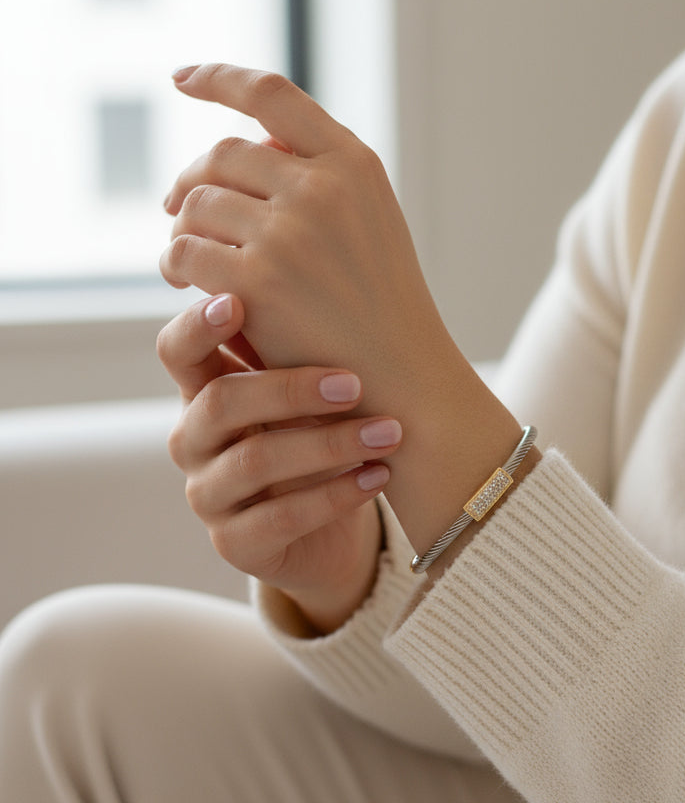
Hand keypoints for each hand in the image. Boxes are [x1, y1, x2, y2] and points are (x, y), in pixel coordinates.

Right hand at [156, 293, 402, 632]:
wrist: (327, 529)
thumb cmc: (315, 438)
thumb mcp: (303, 389)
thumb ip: (292, 342)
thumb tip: (321, 257)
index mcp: (203, 391)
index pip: (177, 350)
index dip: (200, 325)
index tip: (241, 301)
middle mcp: (193, 441)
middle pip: (221, 402)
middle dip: (290, 387)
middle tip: (355, 382)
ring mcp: (209, 495)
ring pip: (255, 462)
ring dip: (328, 443)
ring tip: (388, 433)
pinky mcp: (235, 545)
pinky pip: (281, 518)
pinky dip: (336, 494)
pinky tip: (379, 476)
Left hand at [160, 63, 525, 565]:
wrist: (404, 382)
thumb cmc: (382, 310)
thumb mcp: (369, 225)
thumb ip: (319, 179)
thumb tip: (245, 143)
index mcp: (354, 165)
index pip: (272, 94)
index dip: (219, 78)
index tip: (181, 78)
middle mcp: (324, 187)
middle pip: (223, 154)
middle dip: (190, 180)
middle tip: (175, 207)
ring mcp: (291, 232)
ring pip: (198, 203)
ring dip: (181, 228)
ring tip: (182, 257)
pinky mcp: (259, 281)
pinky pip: (185, 252)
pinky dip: (174, 264)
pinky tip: (181, 281)